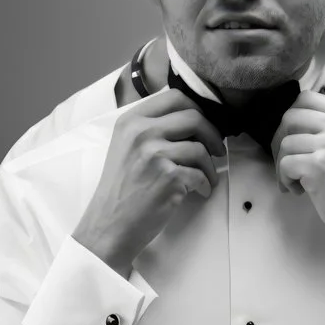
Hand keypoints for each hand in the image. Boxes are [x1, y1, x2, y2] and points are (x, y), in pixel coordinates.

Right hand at [71, 87, 224, 276]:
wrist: (108, 227)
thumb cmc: (120, 189)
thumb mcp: (125, 147)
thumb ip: (151, 127)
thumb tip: (192, 116)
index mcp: (131, 121)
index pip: (174, 97)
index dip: (197, 107)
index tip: (205, 122)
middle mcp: (142, 133)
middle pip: (194, 117)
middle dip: (212, 133)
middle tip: (216, 148)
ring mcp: (156, 155)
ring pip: (201, 148)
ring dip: (210, 165)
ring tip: (206, 176)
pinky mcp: (170, 178)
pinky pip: (201, 174)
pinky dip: (206, 184)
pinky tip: (200, 191)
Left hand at [276, 89, 324, 254]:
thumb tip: (291, 122)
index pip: (307, 97)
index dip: (291, 118)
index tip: (293, 138)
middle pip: (290, 116)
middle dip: (280, 140)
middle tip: (287, 161)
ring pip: (284, 142)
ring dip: (282, 165)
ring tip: (296, 181)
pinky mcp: (319, 166)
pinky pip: (285, 164)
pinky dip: (285, 180)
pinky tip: (299, 190)